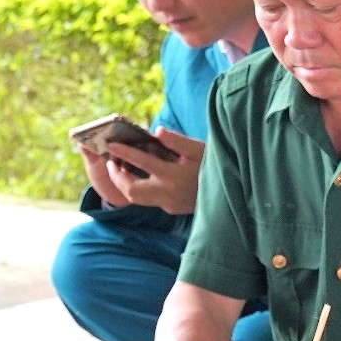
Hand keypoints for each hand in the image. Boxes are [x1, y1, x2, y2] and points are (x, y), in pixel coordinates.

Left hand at [81, 131, 202, 212]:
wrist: (229, 193)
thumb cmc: (214, 166)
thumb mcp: (198, 149)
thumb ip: (176, 141)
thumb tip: (156, 131)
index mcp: (174, 175)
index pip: (143, 163)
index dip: (125, 153)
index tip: (111, 145)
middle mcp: (168, 193)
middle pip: (131, 190)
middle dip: (117, 177)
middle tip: (112, 163)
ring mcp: (168, 203)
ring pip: (136, 199)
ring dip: (125, 184)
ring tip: (122, 169)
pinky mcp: (171, 209)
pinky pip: (149, 200)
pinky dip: (140, 188)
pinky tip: (141, 177)